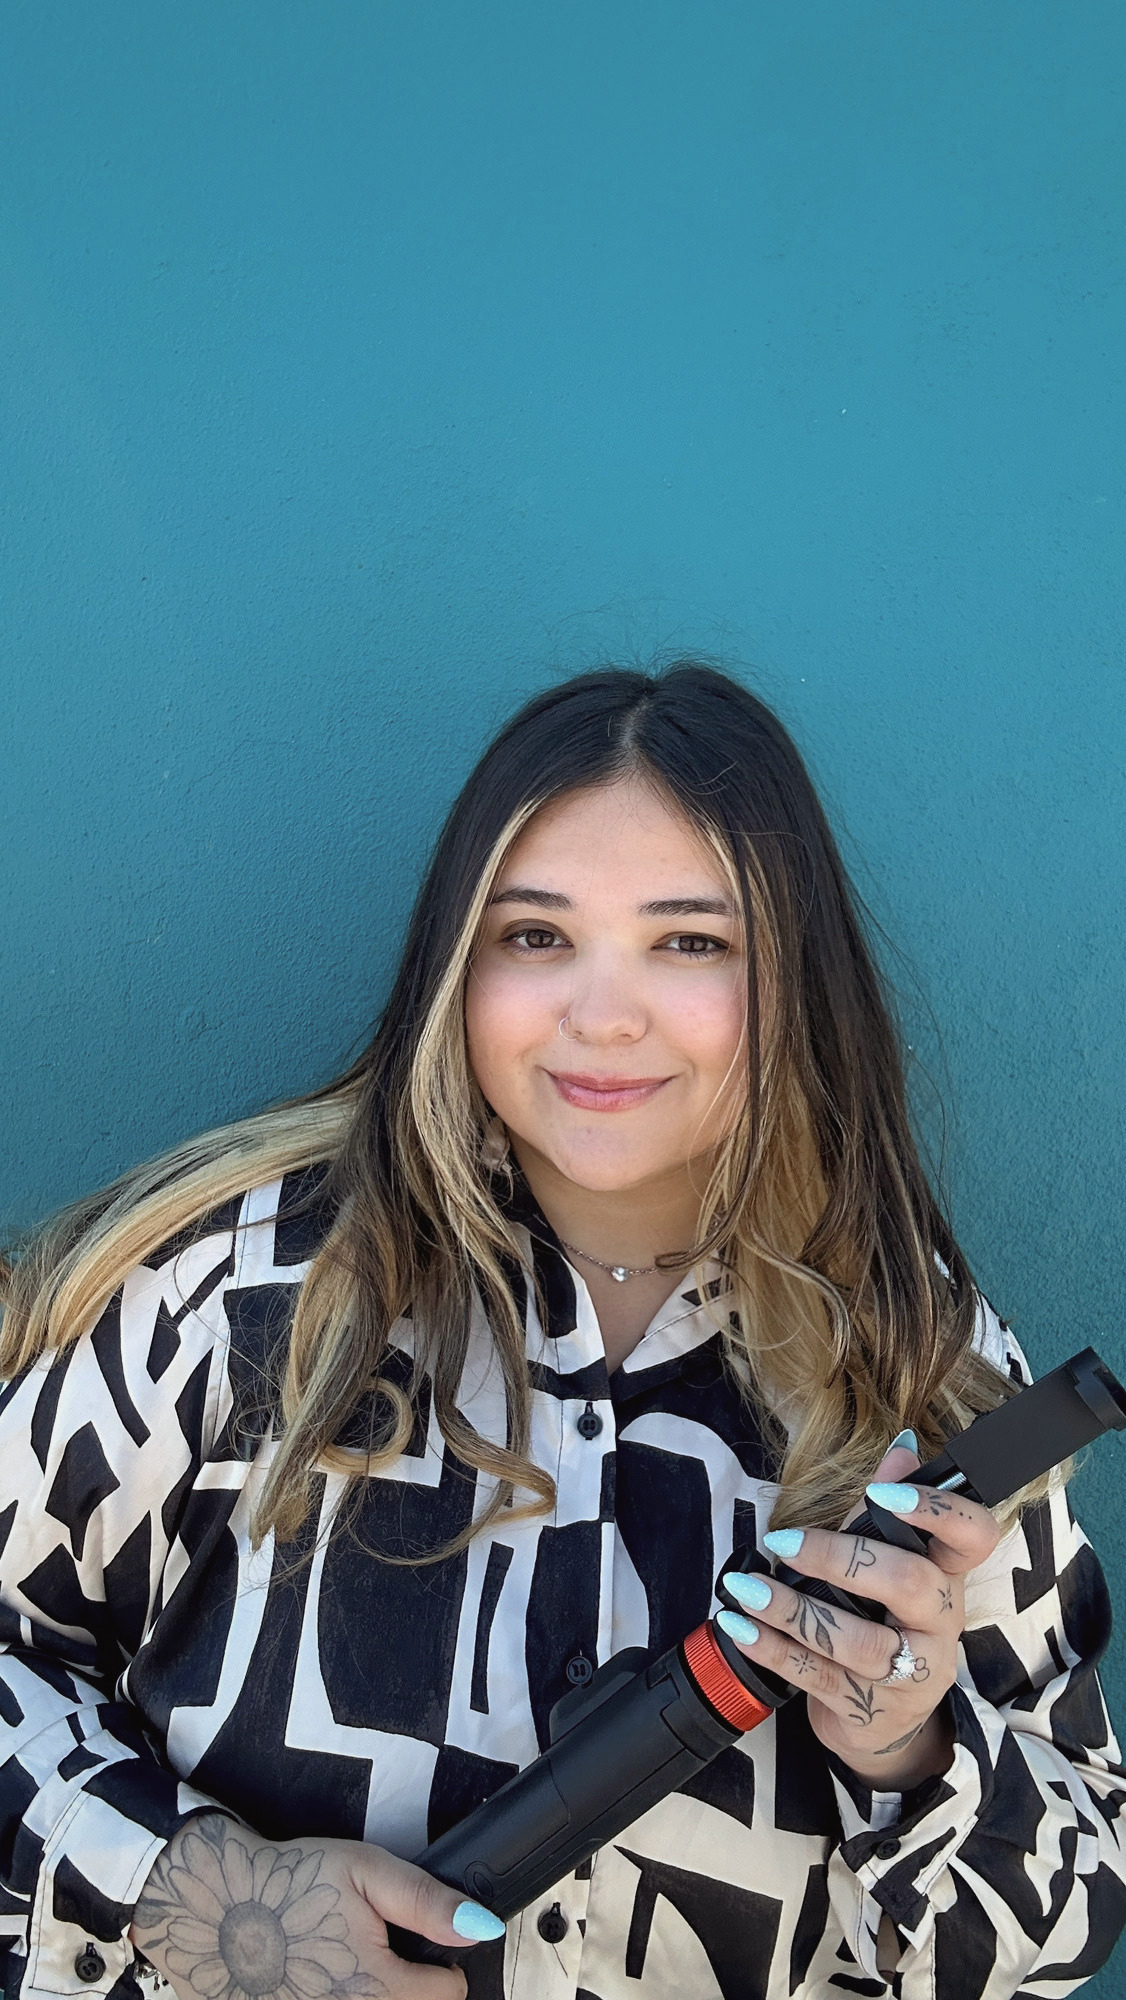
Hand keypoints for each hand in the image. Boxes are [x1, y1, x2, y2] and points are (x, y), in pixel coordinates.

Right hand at [129, 1811, 504, 1999]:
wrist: (209, 1906)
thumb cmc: (285, 1883)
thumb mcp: (364, 1871)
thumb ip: (427, 1902)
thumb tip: (480, 1928)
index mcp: (377, 1989)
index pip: (448, 1996)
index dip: (442, 1966)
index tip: (419, 1948)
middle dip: (405, 1987)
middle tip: (377, 1954)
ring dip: (370, 1995)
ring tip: (345, 1965)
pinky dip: (336, 1997)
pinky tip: (315, 1980)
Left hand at [718, 1437, 1001, 1787]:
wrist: (882, 1720)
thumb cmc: (882, 1622)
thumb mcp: (888, 1565)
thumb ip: (887, 1510)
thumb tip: (902, 1447)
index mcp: (947, 1577)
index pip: (972, 1536)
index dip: (939, 1511)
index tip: (881, 1492)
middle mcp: (938, 1626)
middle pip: (911, 1584)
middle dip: (841, 1559)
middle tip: (784, 1542)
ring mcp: (909, 1674)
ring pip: (859, 1642)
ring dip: (792, 1610)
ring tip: (744, 1587)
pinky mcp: (869, 1711)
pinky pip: (817, 1678)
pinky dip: (772, 1649)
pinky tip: (738, 1625)